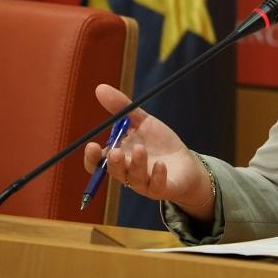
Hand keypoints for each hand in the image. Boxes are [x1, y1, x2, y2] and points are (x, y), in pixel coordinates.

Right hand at [82, 84, 213, 217]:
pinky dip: (158, 175)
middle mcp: (127, 173)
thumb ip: (122, 108)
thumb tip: (100, 88)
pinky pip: (157, 186)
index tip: (91, 145)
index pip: (97, 164)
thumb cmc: (160, 143)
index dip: (91, 158)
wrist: (186, 162)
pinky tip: (161, 164)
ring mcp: (144, 183)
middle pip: (114, 172)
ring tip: (141, 148)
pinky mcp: (162, 188)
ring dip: (137, 164)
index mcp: (119, 158)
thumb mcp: (142, 122)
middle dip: (114, 162)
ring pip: (135, 178)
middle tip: (116, 151)